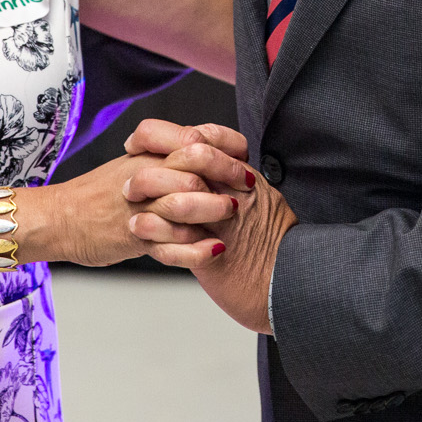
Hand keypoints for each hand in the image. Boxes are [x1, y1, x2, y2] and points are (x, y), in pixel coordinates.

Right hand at [40, 149, 235, 268]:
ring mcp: (140, 205)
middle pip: (195, 162)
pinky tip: (215, 249)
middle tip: (249, 184)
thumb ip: (167, 159)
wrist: (59, 219)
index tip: (243, 154)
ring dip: (215, 207)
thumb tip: (209, 152)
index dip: (225, 144)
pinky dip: (196, 249)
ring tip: (234, 212)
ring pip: (185, 200)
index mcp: (148, 153)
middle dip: (228, 171)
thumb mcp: (134, 166)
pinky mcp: (133, 235)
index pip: (194, 136)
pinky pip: (170, 244)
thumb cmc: (100, 194)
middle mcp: (146, 173)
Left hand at [122, 119, 294, 333]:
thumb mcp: (261, 204)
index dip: (166, 136)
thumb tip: (212, 167)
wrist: (292, 286)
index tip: (142, 144)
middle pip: (189, 159)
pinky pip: (177, 237)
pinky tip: (138, 228)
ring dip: (149, 197)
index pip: (203, 138)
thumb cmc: (273, 249)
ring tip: (130, 203)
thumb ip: (235, 184)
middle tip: (132, 179)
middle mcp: (234, 193)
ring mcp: (225, 222)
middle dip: (152, 165)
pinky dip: (154, 230)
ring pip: (179, 195)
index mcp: (243, 177)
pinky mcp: (214, 254)